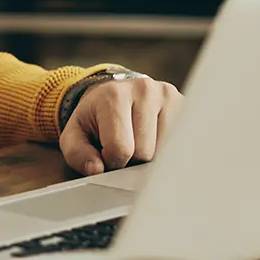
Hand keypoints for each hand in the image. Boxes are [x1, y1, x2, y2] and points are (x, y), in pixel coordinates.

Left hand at [60, 76, 182, 174]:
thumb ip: (78, 154)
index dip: (112, 162)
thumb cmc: (95, 119)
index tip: (107, 154)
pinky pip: (180, 143)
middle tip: (124, 147)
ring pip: (165, 151)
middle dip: (132, 160)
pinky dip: (166, 149)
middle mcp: (144, 90)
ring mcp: (167, 95)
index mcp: (114, 96)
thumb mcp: (75, 135)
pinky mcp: (184, 104)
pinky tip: (154, 139)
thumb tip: (97, 169)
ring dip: (152, 156)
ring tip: (138, 141)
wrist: (113, 95)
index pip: (120, 149)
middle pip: (145, 152)